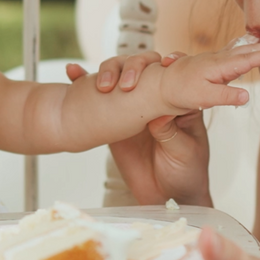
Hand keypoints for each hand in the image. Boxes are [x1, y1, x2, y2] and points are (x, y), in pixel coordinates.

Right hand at [65, 52, 212, 205]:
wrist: (167, 196)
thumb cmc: (186, 172)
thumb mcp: (185, 152)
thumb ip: (171, 134)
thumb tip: (157, 116)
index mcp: (180, 101)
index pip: (174, 73)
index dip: (169, 63)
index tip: (164, 64)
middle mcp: (155, 97)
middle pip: (143, 68)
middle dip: (133, 66)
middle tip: (127, 83)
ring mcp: (133, 106)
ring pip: (120, 77)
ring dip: (109, 71)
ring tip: (100, 83)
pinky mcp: (114, 119)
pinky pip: (99, 99)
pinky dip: (83, 83)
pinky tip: (73, 73)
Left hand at [157, 41, 259, 112]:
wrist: (161, 85)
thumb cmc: (181, 92)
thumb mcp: (203, 98)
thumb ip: (225, 96)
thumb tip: (247, 97)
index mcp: (220, 66)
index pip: (250, 59)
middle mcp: (219, 59)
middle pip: (249, 51)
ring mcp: (216, 59)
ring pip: (242, 50)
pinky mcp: (213, 63)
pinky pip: (236, 53)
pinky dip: (248, 50)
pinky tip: (251, 48)